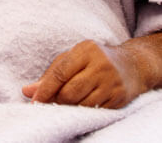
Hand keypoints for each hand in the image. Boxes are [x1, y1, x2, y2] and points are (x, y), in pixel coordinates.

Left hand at [22, 40, 146, 108]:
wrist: (134, 65)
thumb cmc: (95, 60)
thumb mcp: (73, 59)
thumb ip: (50, 74)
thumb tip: (27, 91)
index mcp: (86, 50)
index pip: (60, 73)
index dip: (45, 90)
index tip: (35, 101)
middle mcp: (101, 65)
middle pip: (70, 92)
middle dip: (57, 101)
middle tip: (51, 104)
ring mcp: (112, 82)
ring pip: (82, 104)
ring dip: (71, 108)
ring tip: (67, 104)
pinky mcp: (120, 97)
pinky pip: (95, 110)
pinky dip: (85, 111)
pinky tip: (82, 106)